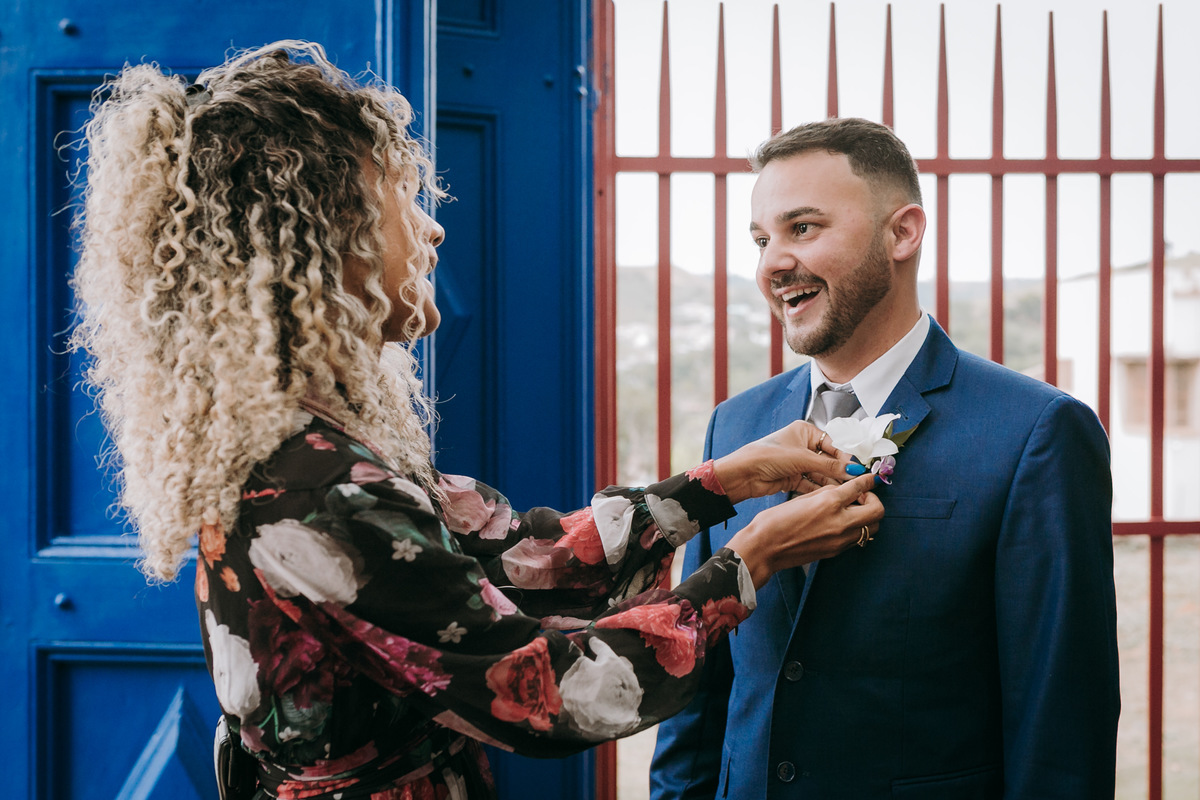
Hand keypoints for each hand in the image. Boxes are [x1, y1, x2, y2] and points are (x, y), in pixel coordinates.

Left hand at [713, 420, 858, 504]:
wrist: (744, 474)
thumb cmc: (768, 456)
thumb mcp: (803, 459)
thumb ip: (830, 466)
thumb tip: (853, 470)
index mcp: (805, 431)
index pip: (832, 444)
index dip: (845, 457)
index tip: (858, 468)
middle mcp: (802, 446)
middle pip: (828, 460)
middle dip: (840, 471)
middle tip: (857, 482)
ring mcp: (797, 463)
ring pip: (820, 473)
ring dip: (832, 482)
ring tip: (848, 492)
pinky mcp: (792, 478)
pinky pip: (811, 484)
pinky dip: (821, 490)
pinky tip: (833, 496)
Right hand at [727, 473, 883, 588]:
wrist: (764, 549)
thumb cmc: (775, 521)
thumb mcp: (802, 498)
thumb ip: (826, 492)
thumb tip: (842, 490)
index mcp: (830, 503)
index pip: (860, 488)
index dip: (868, 480)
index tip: (870, 478)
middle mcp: (840, 522)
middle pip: (877, 510)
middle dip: (874, 500)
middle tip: (862, 496)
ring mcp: (840, 540)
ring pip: (872, 527)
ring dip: (868, 516)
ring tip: (853, 510)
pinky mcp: (836, 551)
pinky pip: (858, 538)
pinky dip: (857, 528)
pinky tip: (842, 522)